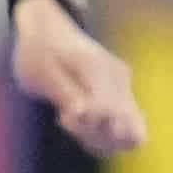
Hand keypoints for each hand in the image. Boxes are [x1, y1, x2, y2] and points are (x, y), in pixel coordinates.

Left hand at [14, 0, 142, 157]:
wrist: (48, 33)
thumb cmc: (39, 53)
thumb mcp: (39, 73)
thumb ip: (63, 93)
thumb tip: (84, 114)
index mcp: (98, 70)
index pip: (108, 112)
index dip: (85, 125)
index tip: (62, 117)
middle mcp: (120, 79)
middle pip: (128, 129)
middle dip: (95, 136)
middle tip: (66, 119)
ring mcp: (126, 87)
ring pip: (133, 133)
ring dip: (101, 139)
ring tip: (73, 122)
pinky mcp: (125, 95)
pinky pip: (126, 128)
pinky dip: (104, 135)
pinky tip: (80, 122)